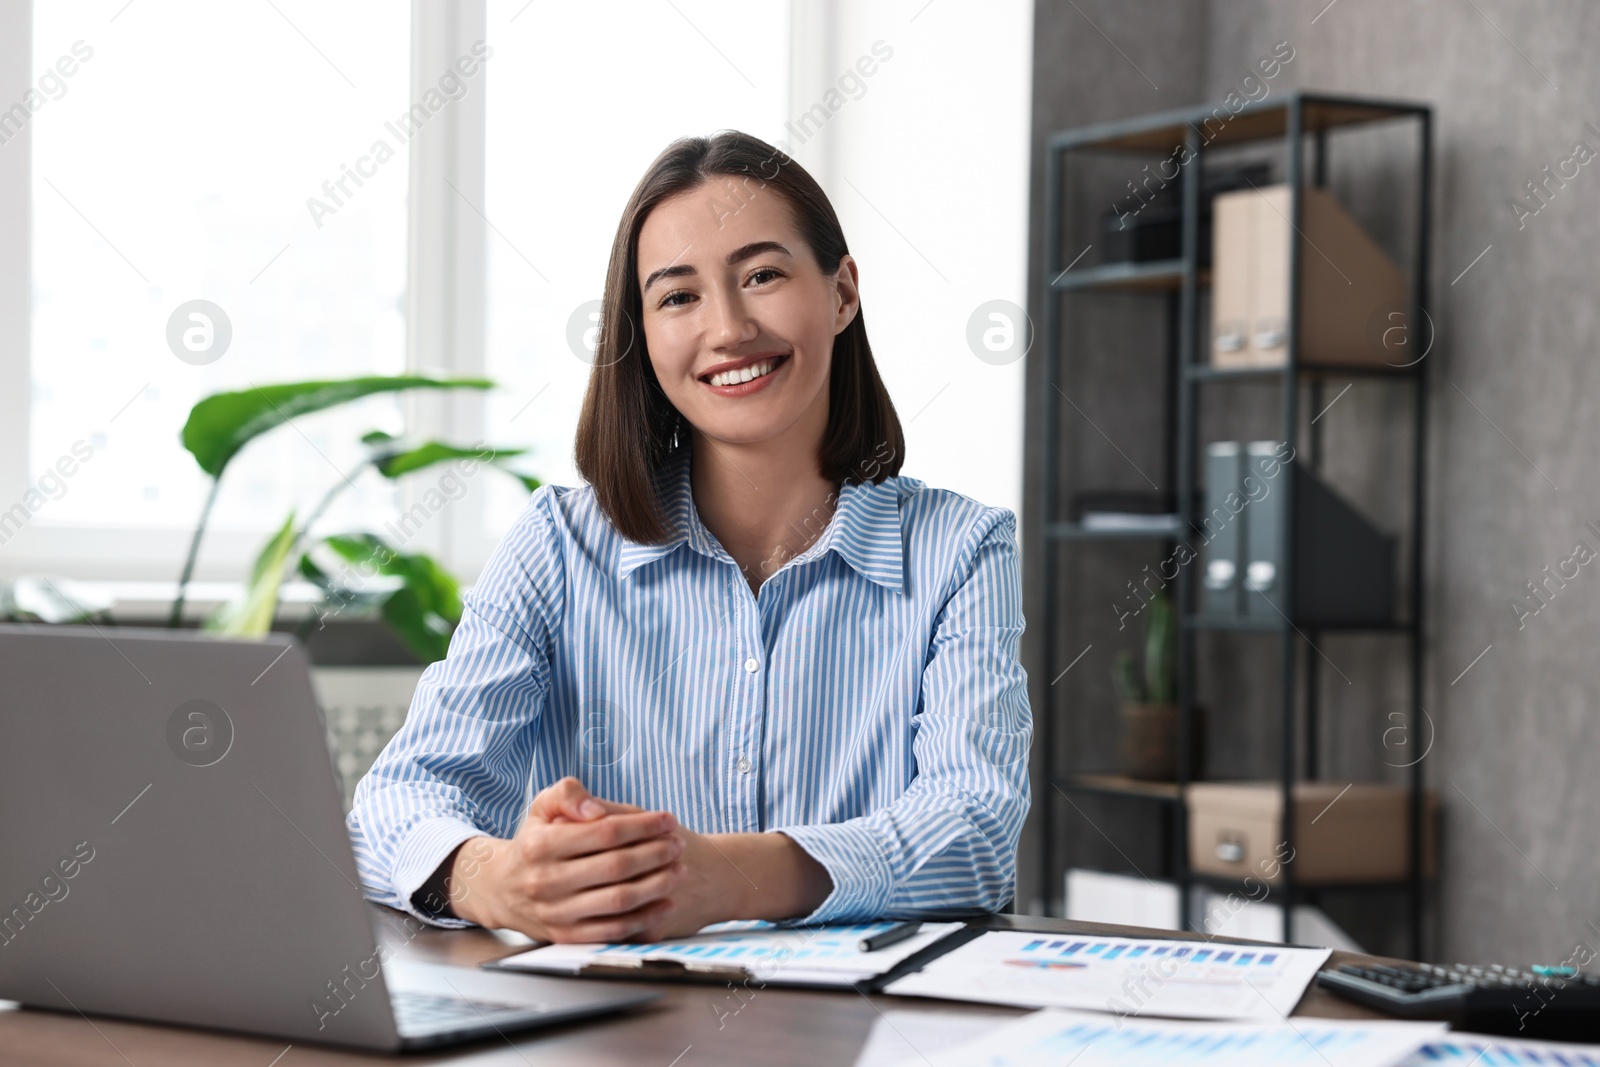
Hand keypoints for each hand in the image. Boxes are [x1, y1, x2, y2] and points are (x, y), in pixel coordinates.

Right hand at [444, 778, 685, 942]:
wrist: (501, 890)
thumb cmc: (533, 842)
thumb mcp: (541, 808)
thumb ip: (567, 794)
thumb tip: (596, 809)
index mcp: (541, 845)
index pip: (604, 832)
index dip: (643, 825)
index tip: (668, 819)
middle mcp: (546, 881)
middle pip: (616, 867)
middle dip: (656, 854)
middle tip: (678, 844)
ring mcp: (556, 913)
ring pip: (618, 900)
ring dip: (657, 885)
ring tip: (678, 869)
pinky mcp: (566, 937)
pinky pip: (613, 931)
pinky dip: (645, 918)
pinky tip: (665, 902)